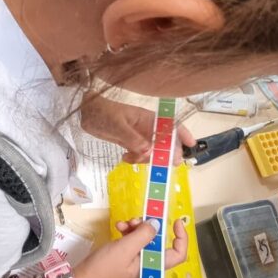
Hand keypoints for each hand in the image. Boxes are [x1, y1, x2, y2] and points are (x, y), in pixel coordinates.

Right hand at [75, 218, 187, 277]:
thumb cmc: (104, 268)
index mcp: (153, 266)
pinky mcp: (123, 257)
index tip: (175, 222)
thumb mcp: (125, 248)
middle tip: (137, 220)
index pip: (178, 254)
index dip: (181, 238)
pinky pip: (131, 241)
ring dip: (136, 228)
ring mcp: (135, 260)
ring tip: (124, 223)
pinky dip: (127, 232)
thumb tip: (157, 224)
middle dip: (150, 228)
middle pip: (159, 242)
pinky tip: (117, 227)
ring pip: (144, 239)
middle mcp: (148, 264)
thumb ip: (143, 235)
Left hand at [79, 94, 194, 164]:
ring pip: (152, 152)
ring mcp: (139, 136)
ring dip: (146, 159)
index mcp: (148, 118)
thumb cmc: (102, 113)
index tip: (191, 145)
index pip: (171, 124)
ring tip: (131, 158)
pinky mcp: (131, 143)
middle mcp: (147, 128)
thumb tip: (148, 152)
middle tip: (161, 165)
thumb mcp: (117, 125)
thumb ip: (132, 139)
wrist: (86, 114)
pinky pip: (140, 154)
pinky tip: (125, 158)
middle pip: (165, 142)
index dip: (183, 134)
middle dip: (165, 154)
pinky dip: (135, 159)